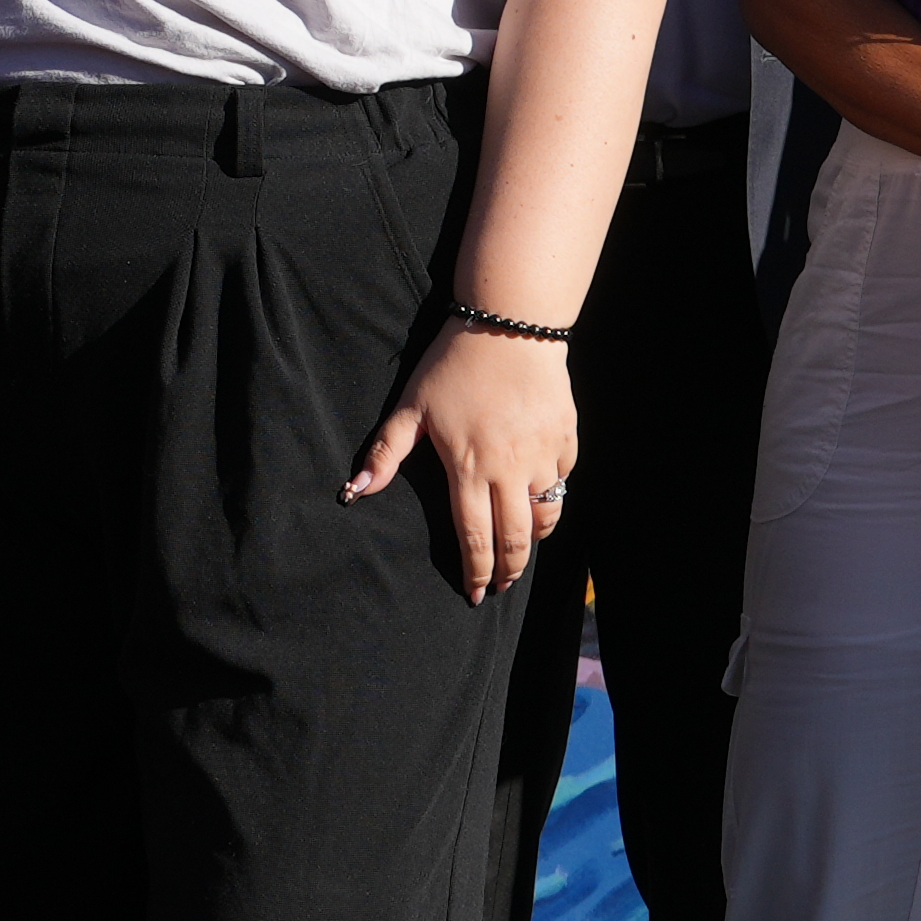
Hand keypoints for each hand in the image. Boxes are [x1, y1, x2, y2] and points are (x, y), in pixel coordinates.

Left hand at [352, 322, 577, 598]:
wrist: (509, 326)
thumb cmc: (453, 365)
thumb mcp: (411, 407)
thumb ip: (386, 452)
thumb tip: (354, 492)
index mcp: (469, 468)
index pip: (474, 536)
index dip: (475, 571)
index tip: (474, 594)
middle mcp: (509, 470)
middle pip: (515, 539)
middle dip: (509, 570)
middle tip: (501, 586)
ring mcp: (542, 456)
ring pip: (546, 514)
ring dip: (535, 539)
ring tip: (522, 549)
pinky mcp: (565, 439)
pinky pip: (563, 480)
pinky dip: (552, 494)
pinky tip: (541, 497)